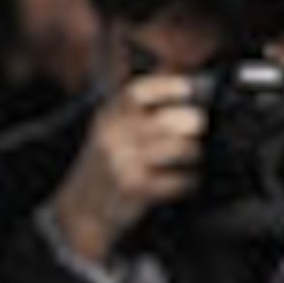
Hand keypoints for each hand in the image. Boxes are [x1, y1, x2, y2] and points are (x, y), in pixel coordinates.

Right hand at [46, 71, 206, 265]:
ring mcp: (123, 161)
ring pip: (177, 148)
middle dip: (191, 122)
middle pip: (165, 120)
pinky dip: (188, 181)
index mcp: (110, 115)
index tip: (190, 88)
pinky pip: (177, 180)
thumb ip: (140, 106)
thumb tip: (177, 73)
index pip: (136, 92)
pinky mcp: (135, 187)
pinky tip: (185, 181)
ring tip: (192, 157)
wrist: (83, 209)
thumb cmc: (106, 167)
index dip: (167, 86)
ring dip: (193, 153)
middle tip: (201, 126)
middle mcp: (114, 134)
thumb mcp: (114, 129)